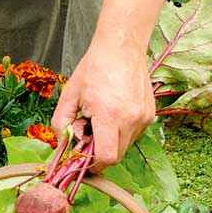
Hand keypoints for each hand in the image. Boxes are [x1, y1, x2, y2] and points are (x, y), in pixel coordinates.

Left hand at [51, 39, 155, 170]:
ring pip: (125, 146)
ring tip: (101, 118)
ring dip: (111, 141)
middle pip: (116, 155)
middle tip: (88, 132)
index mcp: (109, 115)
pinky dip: (122, 131)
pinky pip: (134, 134)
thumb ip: (61, 122)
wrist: (121, 48)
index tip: (83, 158)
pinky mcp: (150, 114)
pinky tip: (113, 112)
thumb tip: (62, 143)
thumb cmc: (95, 68)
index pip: (106, 157)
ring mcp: (143, 118)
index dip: (93, 164)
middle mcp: (130, 119)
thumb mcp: (70, 94)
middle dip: (99, 152)